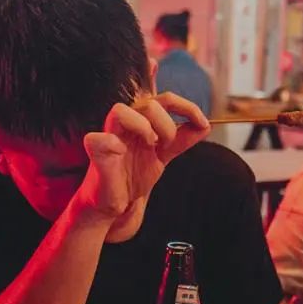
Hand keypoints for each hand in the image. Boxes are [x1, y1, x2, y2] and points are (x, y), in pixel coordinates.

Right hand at [76, 93, 209, 227]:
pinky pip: (98, 140)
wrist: (117, 203)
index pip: (164, 100)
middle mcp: (124, 124)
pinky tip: (122, 153)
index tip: (203, 123)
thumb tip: (205, 125)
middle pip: (148, 104)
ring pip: (120, 111)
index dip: (187, 107)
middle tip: (167, 145)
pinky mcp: (96, 154)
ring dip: (142, 127)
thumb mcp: (163, 155)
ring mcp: (108, 137)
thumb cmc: (134, 175)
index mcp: (140, 120)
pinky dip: (112, 144)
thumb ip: (181, 140)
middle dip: (166, 125)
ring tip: (149, 146)